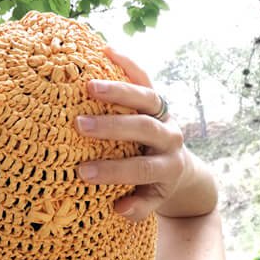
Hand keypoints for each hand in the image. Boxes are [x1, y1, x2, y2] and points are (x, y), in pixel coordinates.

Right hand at [76, 48, 187, 221]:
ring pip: (148, 98)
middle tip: (80, 125)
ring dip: (119, 91)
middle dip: (113, 126)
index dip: (115, 170)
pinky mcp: (159, 98)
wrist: (179, 166)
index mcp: (169, 166)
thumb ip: (138, 208)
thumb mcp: (152, 202)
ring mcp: (166, 114)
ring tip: (88, 86)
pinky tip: (107, 51)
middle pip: (146, 128)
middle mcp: (171, 137)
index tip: (84, 173)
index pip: (143, 167)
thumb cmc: (154, 186)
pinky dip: (128, 64)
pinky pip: (145, 78)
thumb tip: (119, 209)